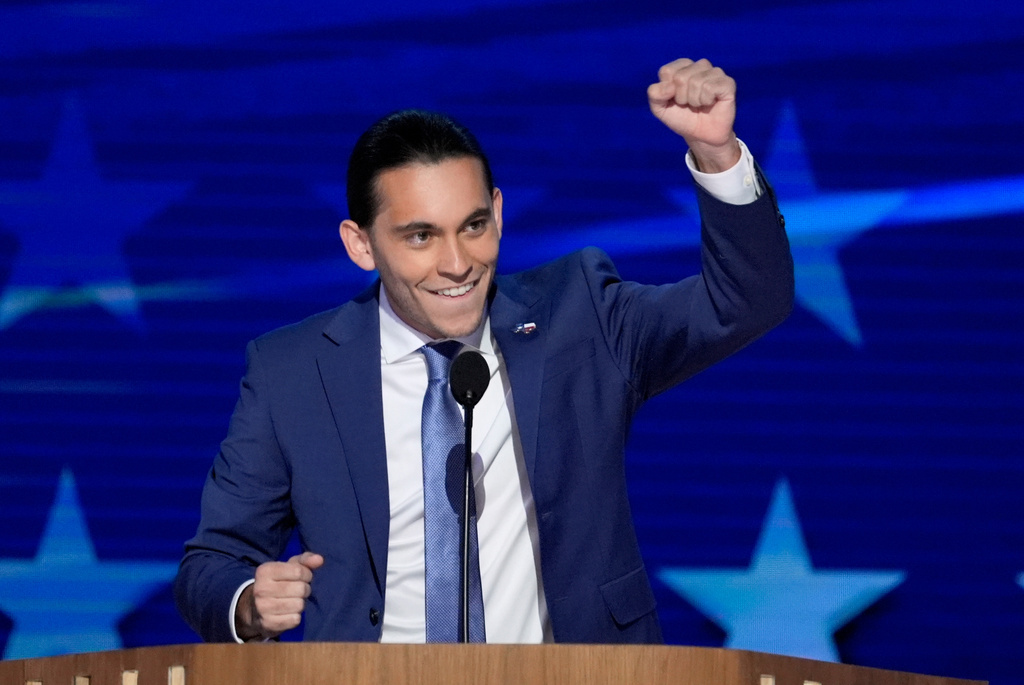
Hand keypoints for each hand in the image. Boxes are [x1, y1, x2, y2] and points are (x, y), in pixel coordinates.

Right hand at [235, 551, 323, 640]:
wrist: (255, 609)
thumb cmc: (278, 583)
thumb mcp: (289, 567)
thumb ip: (305, 560)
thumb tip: (319, 560)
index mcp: (265, 571)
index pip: (298, 571)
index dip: (307, 575)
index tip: (303, 577)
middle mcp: (261, 589)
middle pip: (301, 589)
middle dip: (305, 590)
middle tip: (297, 591)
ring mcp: (263, 608)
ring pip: (299, 605)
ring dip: (300, 603)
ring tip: (293, 601)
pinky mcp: (268, 624)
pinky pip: (295, 619)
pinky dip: (295, 617)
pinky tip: (288, 613)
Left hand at [647, 58, 740, 172]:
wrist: (700, 135)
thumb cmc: (682, 118)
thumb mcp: (660, 108)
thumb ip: (655, 94)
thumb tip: (668, 86)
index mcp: (682, 67)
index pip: (666, 71)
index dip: (667, 91)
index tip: (675, 99)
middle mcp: (700, 66)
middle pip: (680, 77)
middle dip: (681, 97)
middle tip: (689, 104)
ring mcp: (715, 73)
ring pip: (695, 81)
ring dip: (694, 100)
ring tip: (699, 104)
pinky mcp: (727, 83)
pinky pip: (710, 87)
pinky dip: (706, 100)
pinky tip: (710, 103)